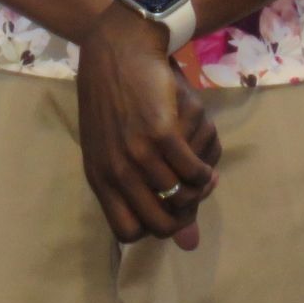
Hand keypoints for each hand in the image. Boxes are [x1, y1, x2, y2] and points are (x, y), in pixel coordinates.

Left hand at [75, 4, 220, 248]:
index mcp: (98, 178)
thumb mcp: (118, 153)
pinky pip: (193, 171)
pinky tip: (205, 166)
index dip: (153, 229)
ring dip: (197, 194)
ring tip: (202, 179)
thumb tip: (188, 245)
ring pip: (180, 199)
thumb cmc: (117, 107)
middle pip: (158, 223)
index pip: (128, 233)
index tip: (167, 212)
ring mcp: (136, 153)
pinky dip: (205, 174)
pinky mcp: (160, 133)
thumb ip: (150, 198)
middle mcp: (114, 171)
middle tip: (193, 198)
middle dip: (182, 217)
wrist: (116, 56)